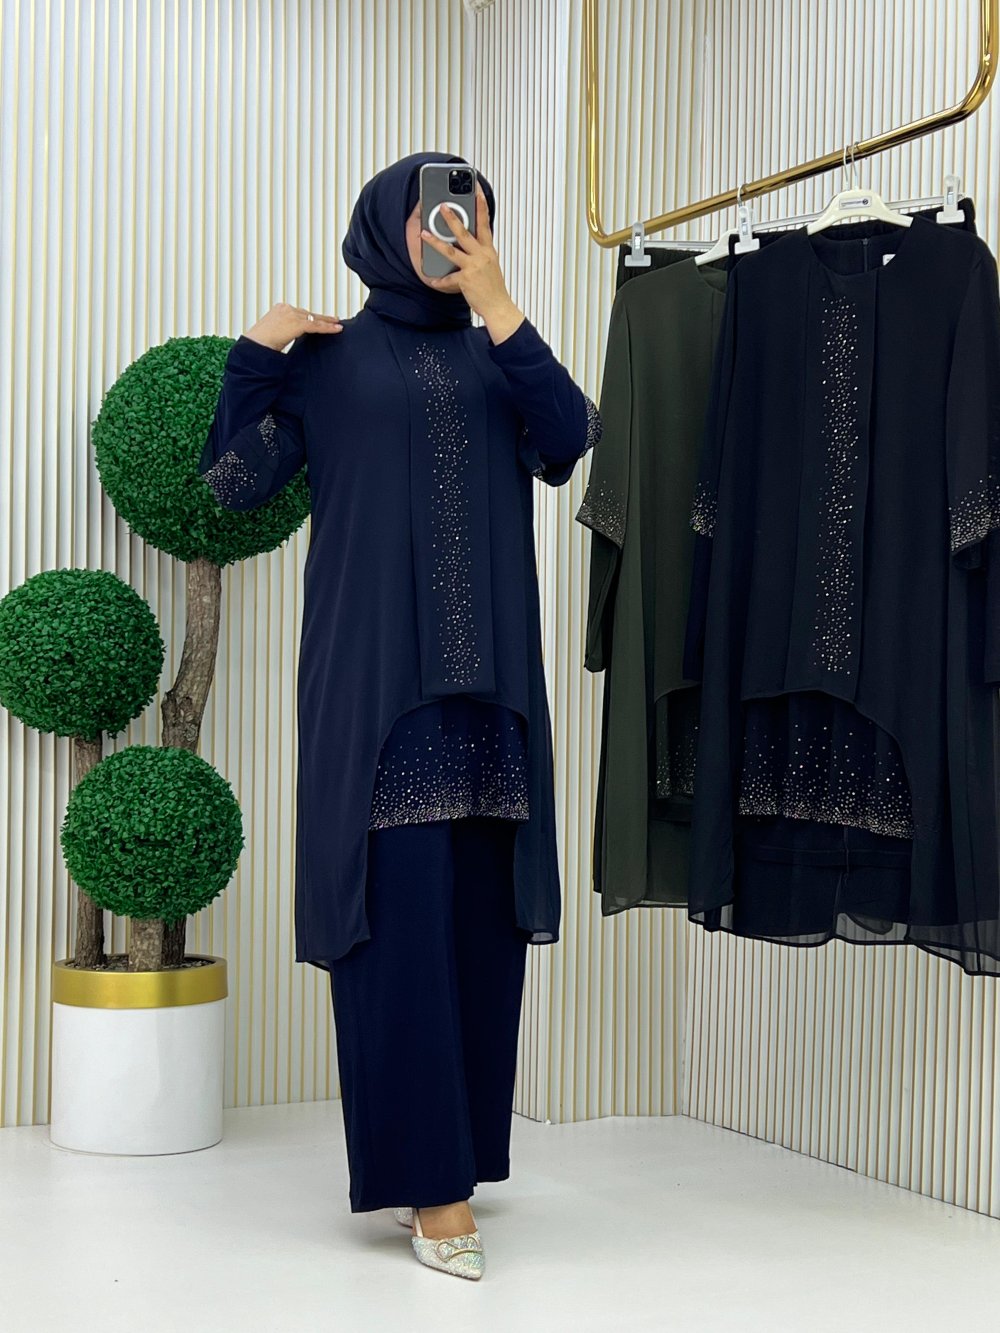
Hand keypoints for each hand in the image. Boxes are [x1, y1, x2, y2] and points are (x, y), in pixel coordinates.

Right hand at [244, 302, 342, 351]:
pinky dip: (327, 328)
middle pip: (308, 313)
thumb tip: (289, 336)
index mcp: (279, 309)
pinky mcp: (297, 323)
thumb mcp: (274, 333)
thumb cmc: (260, 344)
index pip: (300, 312)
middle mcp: (286, 308)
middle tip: (334, 320)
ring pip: (314, 319)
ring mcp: (291, 314)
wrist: (255, 346)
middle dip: (322, 318)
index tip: (321, 320)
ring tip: (338, 325)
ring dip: (327, 322)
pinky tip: (336, 330)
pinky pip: (316, 325)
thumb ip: (284, 331)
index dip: (311, 317)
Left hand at [421, 185, 524, 343]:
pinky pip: (448, 279)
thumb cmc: (494, 289)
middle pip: (465, 232)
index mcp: (489, 251)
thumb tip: (471, 246)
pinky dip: (439, 281)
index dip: (481, 207)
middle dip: (452, 218)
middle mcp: (481, 256)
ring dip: (435, 241)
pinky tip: (432, 280)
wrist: (499, 306)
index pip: (485, 224)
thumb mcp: (491, 266)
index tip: (477, 193)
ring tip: (424, 233)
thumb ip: (481, 254)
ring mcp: (473, 267)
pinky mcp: (466, 280)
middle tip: (442, 207)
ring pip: (451, 250)